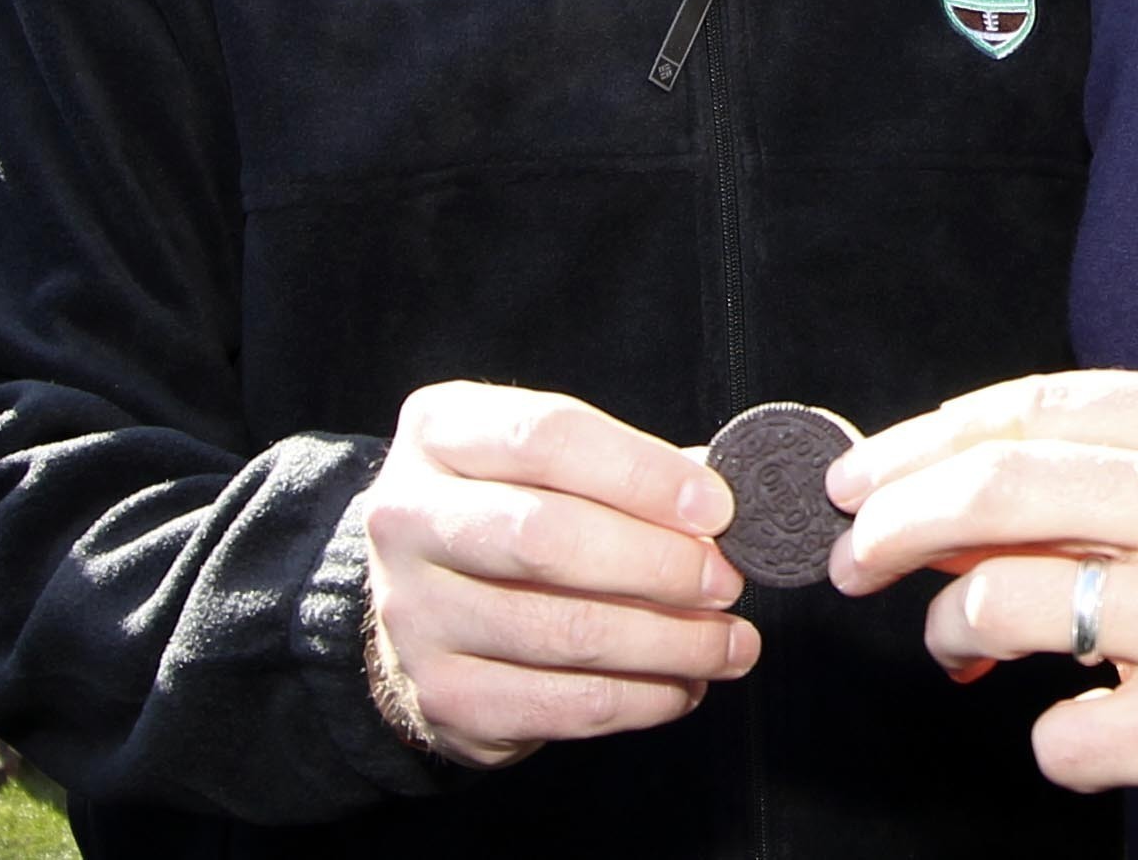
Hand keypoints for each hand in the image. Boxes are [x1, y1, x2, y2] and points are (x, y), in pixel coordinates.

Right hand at [359, 382, 756, 767]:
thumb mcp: (555, 464)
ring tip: (729, 643)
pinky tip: (683, 684)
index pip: (548, 438)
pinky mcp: (442, 696)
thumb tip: (724, 503)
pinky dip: (642, 698)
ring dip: (670, 643)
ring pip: (563, 632)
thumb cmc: (515, 512)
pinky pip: (562, 705)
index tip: (717, 508)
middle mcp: (408, 518)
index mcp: (441, 433)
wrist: (426, 604)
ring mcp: (415, 614)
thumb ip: (633, 472)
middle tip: (727, 581)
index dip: (642, 474)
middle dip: (659, 564)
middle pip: (547, 538)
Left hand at [828, 372, 1137, 856]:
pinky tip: (1082, 726)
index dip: (933, 436)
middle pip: (1009, 487)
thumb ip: (1093, 482)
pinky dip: (1048, 737)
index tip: (862, 474)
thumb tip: (926, 489)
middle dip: (899, 522)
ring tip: (963, 645)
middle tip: (853, 557)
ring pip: (1010, 597)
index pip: (1048, 405)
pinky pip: (1061, 731)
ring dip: (954, 627)